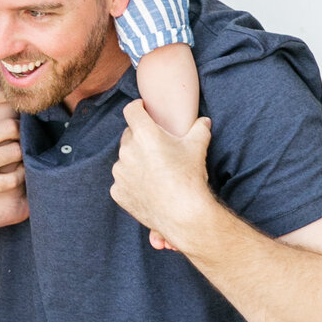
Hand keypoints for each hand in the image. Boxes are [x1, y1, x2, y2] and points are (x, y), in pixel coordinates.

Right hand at [0, 86, 23, 228]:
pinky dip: (21, 175)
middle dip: (20, 130)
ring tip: (21, 154)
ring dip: (22, 153)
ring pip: (16, 151)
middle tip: (21, 134)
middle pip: (11, 126)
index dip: (5, 93)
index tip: (13, 99)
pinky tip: (18, 172)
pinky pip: (14, 178)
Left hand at [109, 100, 212, 251]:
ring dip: (135, 161)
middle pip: (129, 136)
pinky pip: (123, 181)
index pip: (131, 110)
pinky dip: (132, 182)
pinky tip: (149, 189)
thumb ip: (199, 129)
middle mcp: (127, 150)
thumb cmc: (190, 177)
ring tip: (155, 171)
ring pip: (124, 159)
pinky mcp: (117, 191)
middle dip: (139, 137)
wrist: (183, 214)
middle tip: (156, 147)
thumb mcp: (197, 147)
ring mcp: (120, 172)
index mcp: (144, 134)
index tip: (142, 109)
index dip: (137, 107)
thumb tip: (204, 121)